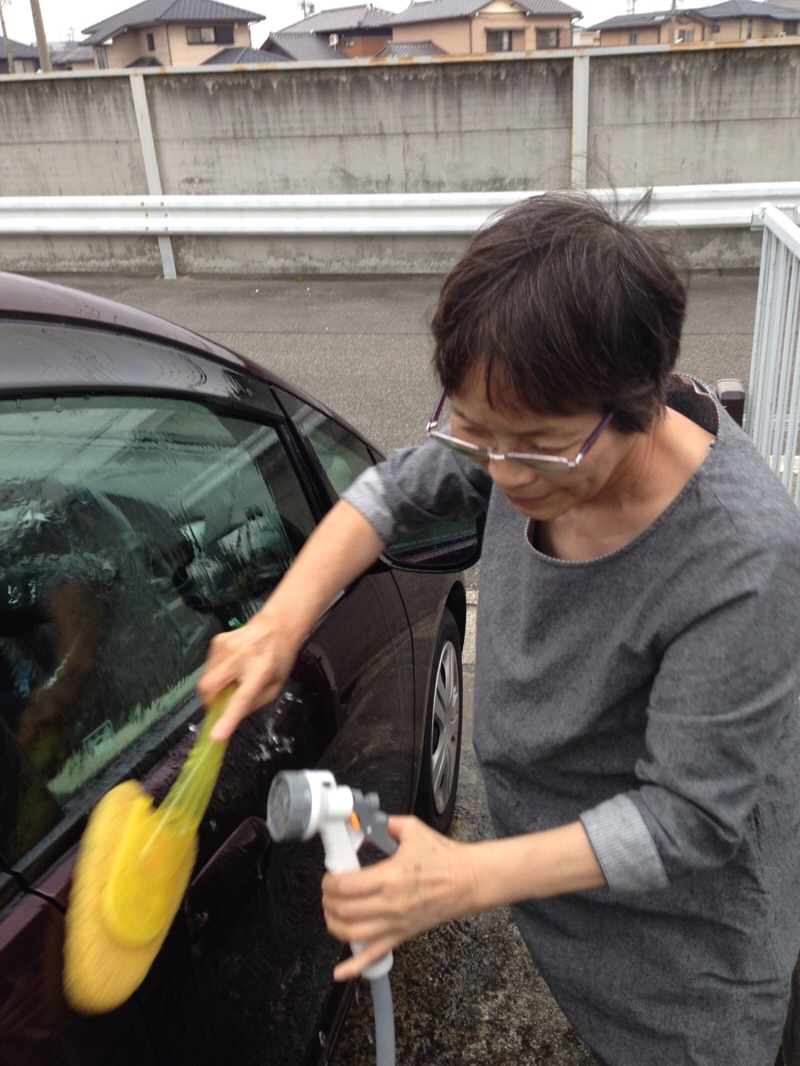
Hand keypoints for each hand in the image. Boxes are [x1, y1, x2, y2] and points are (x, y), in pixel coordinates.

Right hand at [198, 612, 299, 740]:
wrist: (276, 625)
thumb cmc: (278, 659)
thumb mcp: (275, 687)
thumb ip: (252, 705)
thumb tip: (228, 719)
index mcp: (261, 670)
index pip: (241, 698)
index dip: (228, 718)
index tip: (216, 735)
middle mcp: (241, 656)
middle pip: (209, 687)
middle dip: (209, 702)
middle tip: (221, 703)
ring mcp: (225, 646)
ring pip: (205, 679)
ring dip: (214, 687)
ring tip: (232, 680)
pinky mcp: (216, 641)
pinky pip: (208, 667)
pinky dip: (215, 674)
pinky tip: (230, 668)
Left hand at [322, 815, 478, 980]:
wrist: (468, 881)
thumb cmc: (444, 858)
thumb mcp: (412, 830)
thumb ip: (384, 824)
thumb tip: (361, 828)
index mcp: (391, 876)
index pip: (346, 886)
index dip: (330, 881)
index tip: (330, 875)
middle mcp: (390, 904)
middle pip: (343, 910)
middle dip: (328, 900)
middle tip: (329, 891)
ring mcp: (395, 924)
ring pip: (351, 934)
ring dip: (333, 924)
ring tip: (332, 912)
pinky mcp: (401, 936)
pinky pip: (374, 957)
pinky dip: (354, 967)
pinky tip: (340, 972)